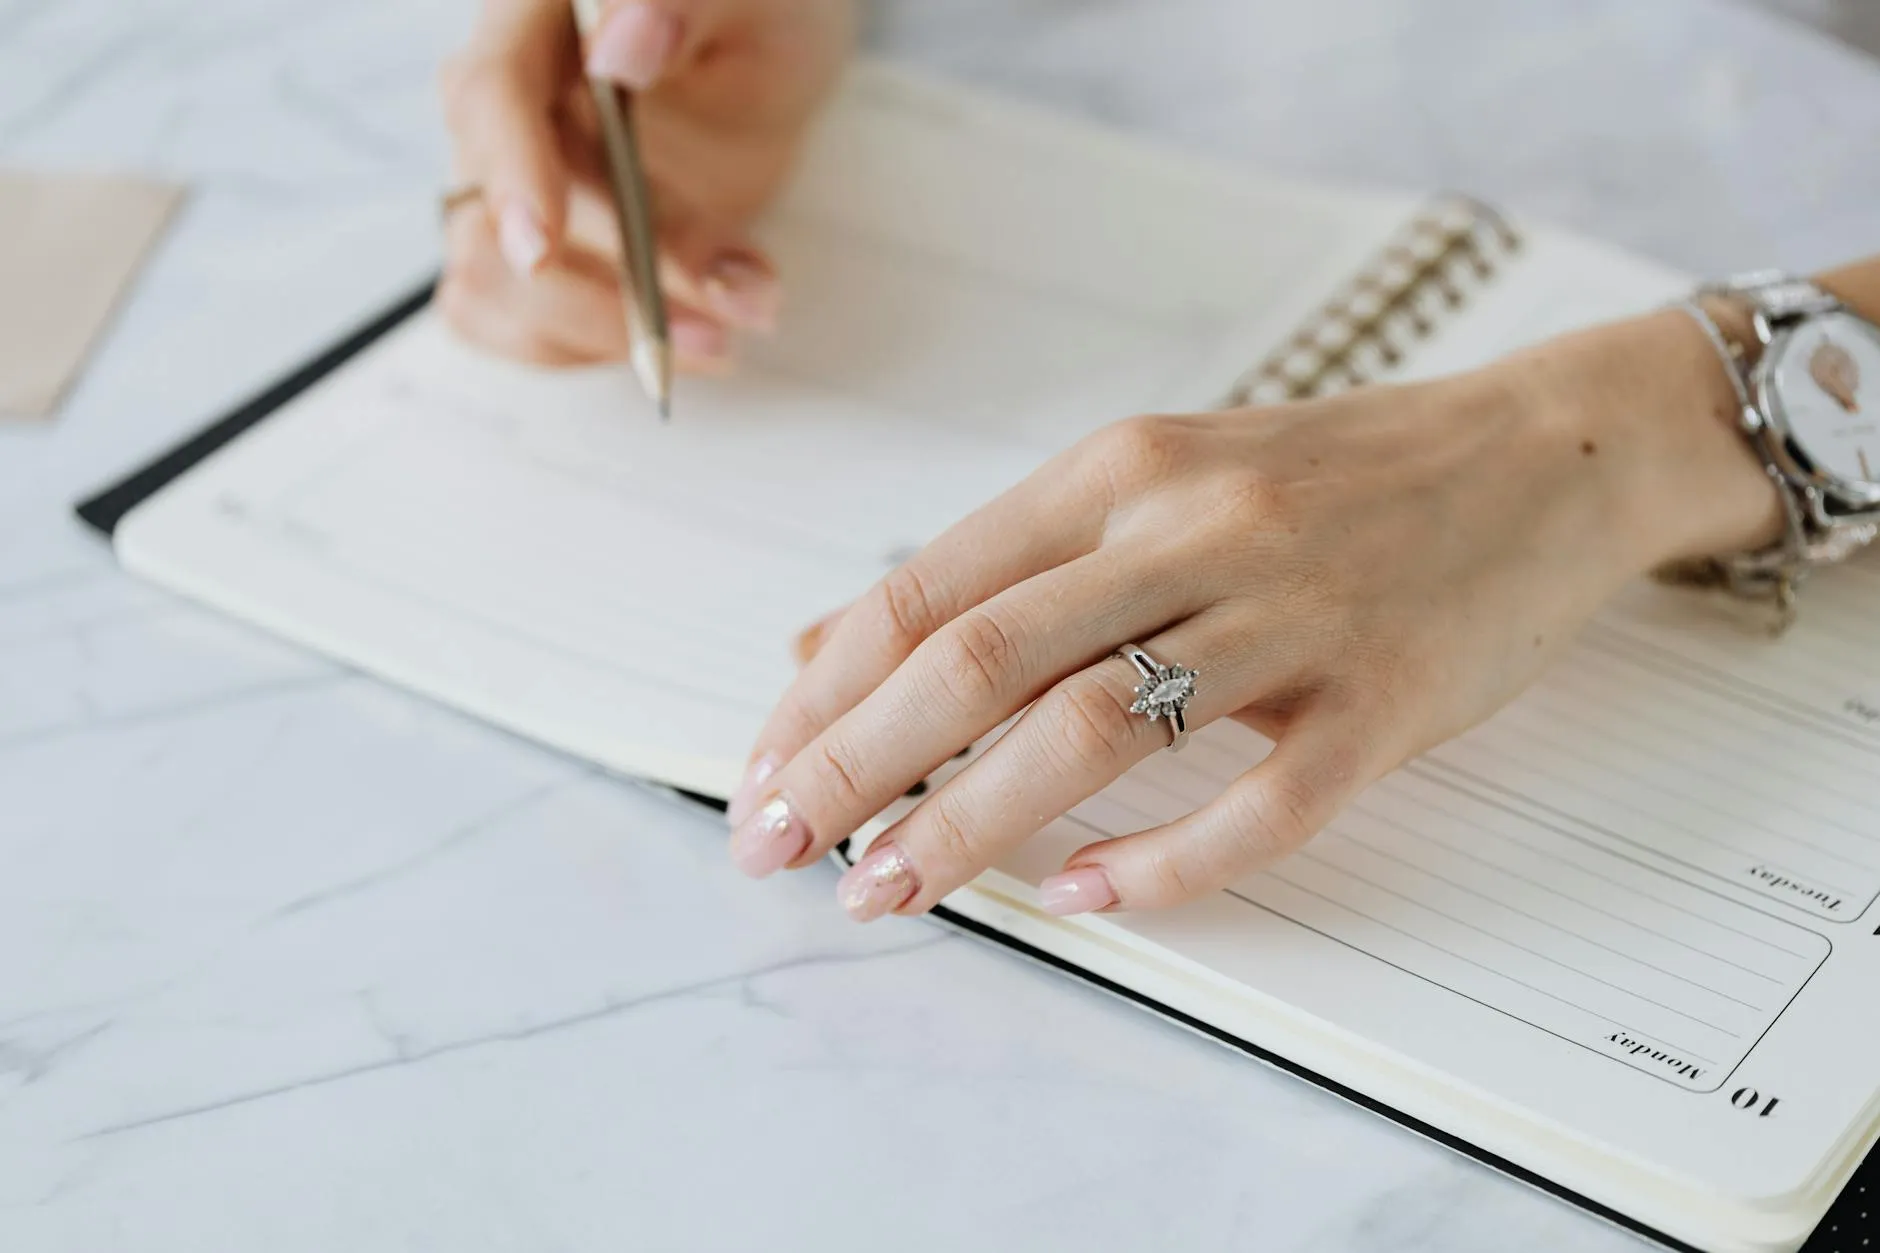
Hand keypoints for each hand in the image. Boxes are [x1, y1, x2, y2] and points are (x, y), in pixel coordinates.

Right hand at [437, 0, 853, 369]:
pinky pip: (518, 325)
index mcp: (537, 23)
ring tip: (729, 325)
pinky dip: (594, 349)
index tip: (539, 246)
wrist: (770, 60)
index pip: (489, 93)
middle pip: (498, 218)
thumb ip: (682, 3)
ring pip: (498, 286)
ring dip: (610, 329)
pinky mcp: (542, 251)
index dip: (508, 172)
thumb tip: (619, 46)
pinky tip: (682, 332)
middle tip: (735, 300)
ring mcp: (513, 186)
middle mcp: (508, 108)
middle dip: (618, 280)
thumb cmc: (756, 14)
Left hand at [726, 310, 1783, 919]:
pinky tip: (1090, 898)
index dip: (825, 695)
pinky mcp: (1385, 699)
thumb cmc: (1328, 478)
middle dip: (854, 764)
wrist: (1542, 452)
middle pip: (982, 659)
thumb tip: (827, 648)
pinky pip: (1264, 803)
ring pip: (1095, 730)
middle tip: (774, 847)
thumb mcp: (1150, 479)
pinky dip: (1166, 862)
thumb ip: (999, 563)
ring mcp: (1292, 613)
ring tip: (887, 889)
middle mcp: (1189, 528)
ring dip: (969, 824)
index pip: (930, 591)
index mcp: (1118, 469)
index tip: (759, 774)